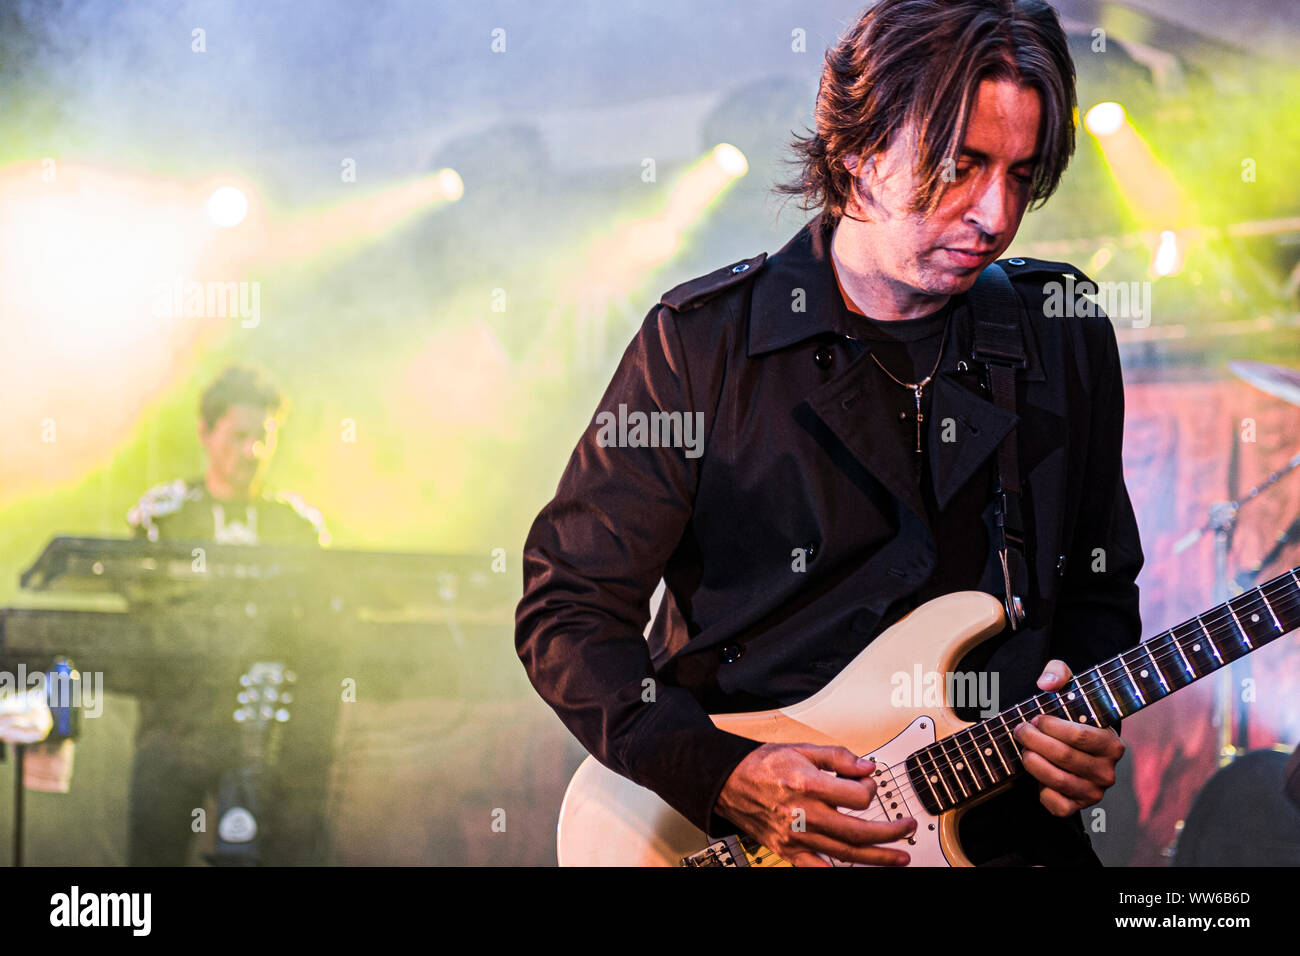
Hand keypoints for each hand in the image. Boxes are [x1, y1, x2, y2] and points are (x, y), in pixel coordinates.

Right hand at [713, 742, 916, 866]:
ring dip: (877, 857)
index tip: (869, 784)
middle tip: (907, 828)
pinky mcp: (788, 850)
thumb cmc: (762, 764)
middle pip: (859, 831)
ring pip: (845, 853)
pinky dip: (837, 873)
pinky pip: (817, 868)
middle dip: (890, 832)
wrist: (728, 782)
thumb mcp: (801, 748)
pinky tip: (858, 872)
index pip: (858, 797)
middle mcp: (803, 814)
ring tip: (899, 857)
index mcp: (809, 785)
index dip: (871, 789)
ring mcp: (796, 836)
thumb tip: (867, 767)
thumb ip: (838, 757)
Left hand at [1013, 658, 1125, 816]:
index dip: (1052, 726)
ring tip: (1024, 748)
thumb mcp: (1069, 687)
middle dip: (1035, 740)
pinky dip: (1040, 791)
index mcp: (1112, 744)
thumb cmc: (1071, 715)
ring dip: (1032, 762)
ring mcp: (1094, 792)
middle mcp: (1107, 772)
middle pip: (1065, 757)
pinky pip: (1056, 805)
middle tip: (1021, 730)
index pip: (1080, 736)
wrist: (1074, 746)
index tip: (1036, 717)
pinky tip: (1035, 774)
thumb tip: (1046, 683)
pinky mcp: (1077, 807)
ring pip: (1058, 780)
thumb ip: (1058, 673)